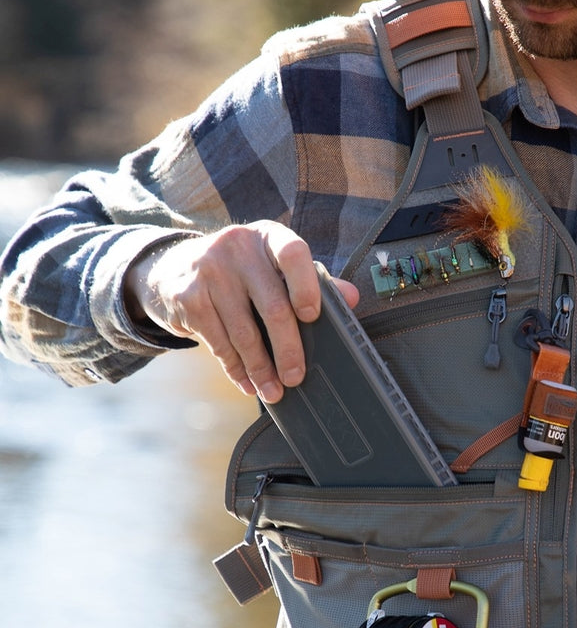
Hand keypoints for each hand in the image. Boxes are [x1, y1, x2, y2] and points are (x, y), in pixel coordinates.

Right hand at [125, 221, 357, 402]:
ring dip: (261, 369)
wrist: (173, 266)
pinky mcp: (187, 296)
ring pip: (244, 332)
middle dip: (288, 350)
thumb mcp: (275, 266)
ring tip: (273, 391)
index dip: (306, 286)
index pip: (293, 254)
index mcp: (269, 236)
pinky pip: (218, 343)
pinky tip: (247, 383)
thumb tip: (352, 297)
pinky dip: (235, 369)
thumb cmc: (243, 271)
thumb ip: (314, 281)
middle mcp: (237, 247)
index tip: (312, 317)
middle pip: (272, 306)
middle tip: (297, 377)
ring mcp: (208, 270)